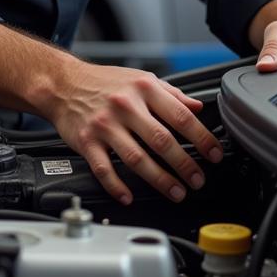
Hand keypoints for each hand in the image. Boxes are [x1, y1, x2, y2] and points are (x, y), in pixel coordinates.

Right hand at [39, 60, 223, 205]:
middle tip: (198, 181)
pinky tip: (129, 197)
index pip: (181, 116)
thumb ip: (171, 94)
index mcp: (144, 89)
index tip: (214, 155)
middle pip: (162, 140)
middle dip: (185, 165)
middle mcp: (125, 106)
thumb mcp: (141, 79)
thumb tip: (198, 107)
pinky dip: (118, 186)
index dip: (201, 138)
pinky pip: (104, 169)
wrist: (62, 83)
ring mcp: (105, 125)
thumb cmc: (103, 82)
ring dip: (160, 180)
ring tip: (176, 192)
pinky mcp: (86, 141)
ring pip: (137, 158)